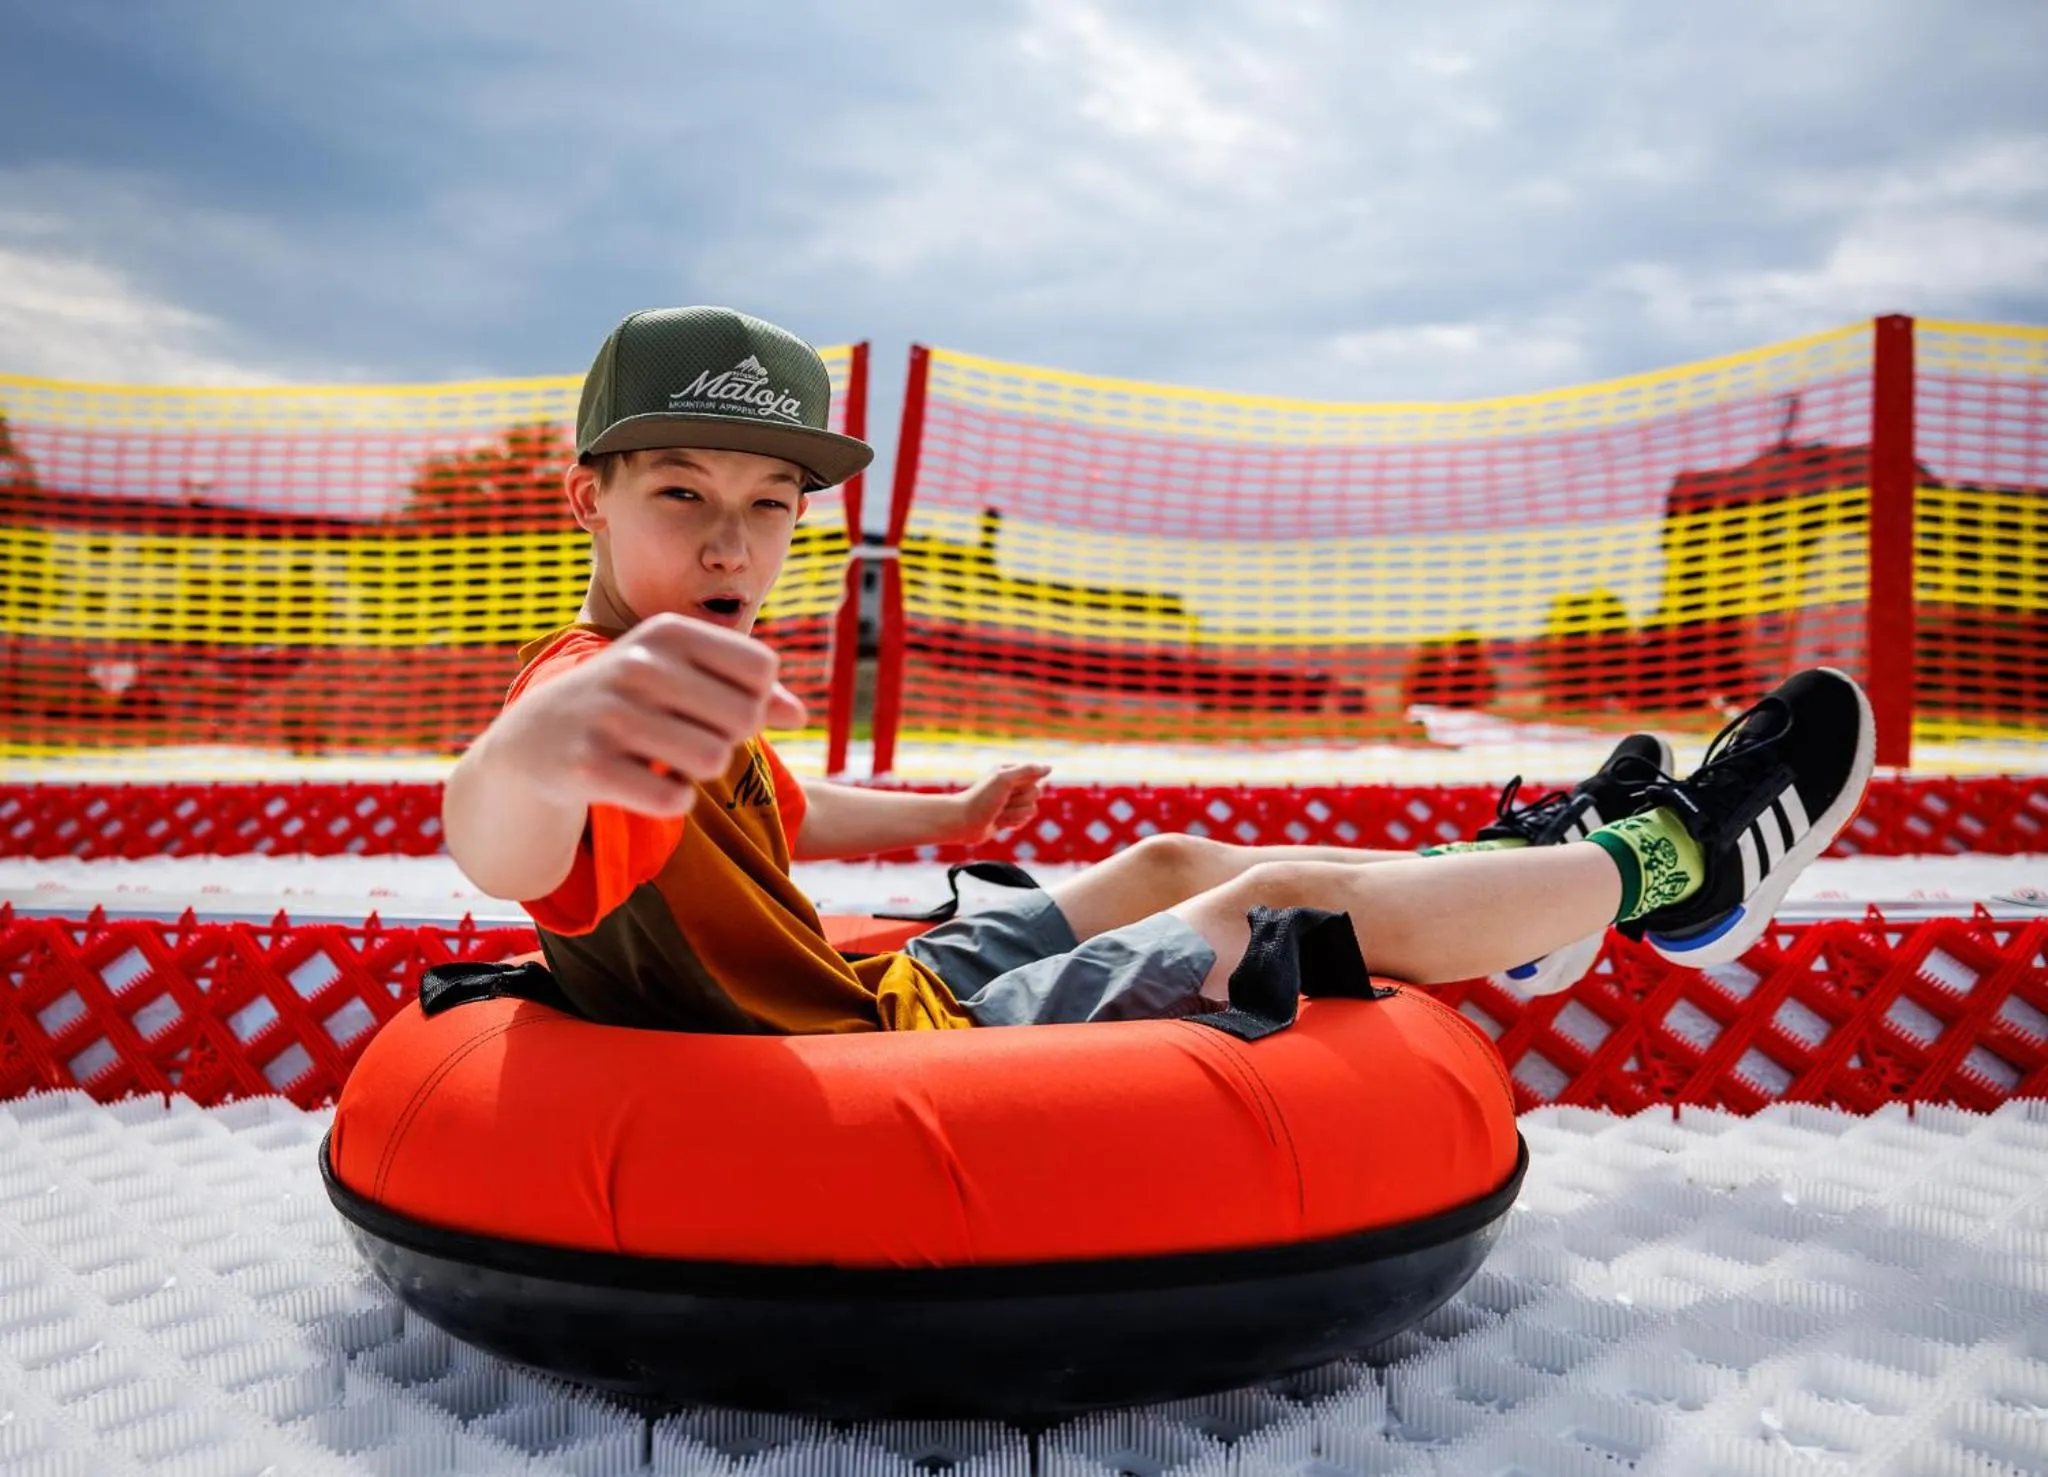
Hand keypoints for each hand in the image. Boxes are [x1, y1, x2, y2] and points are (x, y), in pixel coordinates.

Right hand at [496, 613, 806, 817]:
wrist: (534, 740)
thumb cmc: (629, 704)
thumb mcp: (682, 678)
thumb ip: (750, 691)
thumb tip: (800, 715)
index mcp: (666, 632)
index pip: (761, 669)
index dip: (754, 699)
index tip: (715, 707)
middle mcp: (635, 664)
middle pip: (744, 717)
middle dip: (729, 739)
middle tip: (689, 740)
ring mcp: (608, 714)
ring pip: (713, 759)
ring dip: (699, 773)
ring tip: (665, 761)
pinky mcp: (588, 766)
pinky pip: (674, 800)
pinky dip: (671, 802)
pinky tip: (642, 784)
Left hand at [954, 763, 1051, 844]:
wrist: (964, 823)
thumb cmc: (981, 799)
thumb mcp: (1004, 779)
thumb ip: (1027, 771)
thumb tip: (1049, 768)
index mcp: (1009, 771)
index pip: (1035, 776)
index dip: (1025, 786)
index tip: (1007, 789)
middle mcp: (1011, 784)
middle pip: (1036, 794)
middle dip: (1019, 802)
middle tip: (1001, 803)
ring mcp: (1011, 801)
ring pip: (1031, 810)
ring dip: (1014, 814)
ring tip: (998, 814)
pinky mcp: (1009, 817)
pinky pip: (1024, 820)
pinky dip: (1013, 823)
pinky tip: (999, 822)